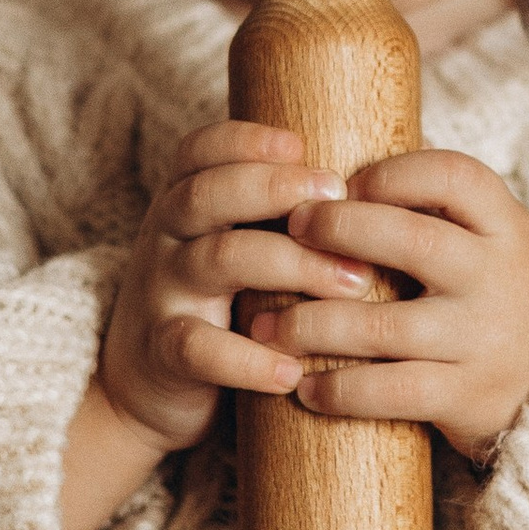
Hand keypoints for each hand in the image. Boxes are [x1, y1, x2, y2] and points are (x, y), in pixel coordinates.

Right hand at [64, 121, 352, 529]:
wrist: (145, 389)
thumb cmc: (220, 304)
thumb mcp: (235, 245)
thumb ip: (282, 214)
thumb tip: (383, 186)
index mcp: (185, 202)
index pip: (201, 150)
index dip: (248, 140)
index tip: (303, 144)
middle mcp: (166, 238)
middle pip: (208, 193)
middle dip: (277, 187)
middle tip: (341, 196)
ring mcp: (161, 294)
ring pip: (217, 259)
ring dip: (293, 264)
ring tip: (355, 283)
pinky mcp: (163, 354)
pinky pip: (200, 349)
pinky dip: (248, 360)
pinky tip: (294, 371)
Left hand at [249, 149, 528, 457]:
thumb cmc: (500, 296)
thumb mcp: (497, 241)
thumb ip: (439, 212)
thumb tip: (333, 173)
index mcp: (508, 228)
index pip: (454, 177)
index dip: (393, 173)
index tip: (346, 183)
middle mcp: (499, 279)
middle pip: (411, 242)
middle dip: (339, 230)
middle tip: (289, 229)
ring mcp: (483, 340)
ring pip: (383, 327)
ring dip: (311, 324)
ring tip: (264, 325)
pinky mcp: (466, 397)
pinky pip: (391, 393)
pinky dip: (340, 390)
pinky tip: (304, 387)